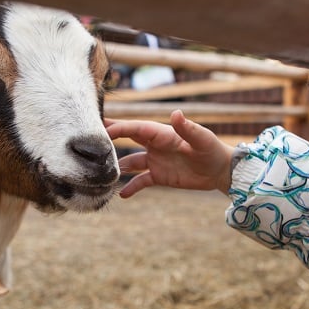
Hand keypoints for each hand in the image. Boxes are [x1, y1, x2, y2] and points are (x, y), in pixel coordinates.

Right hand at [106, 110, 234, 196]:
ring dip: (116, 168)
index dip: (118, 128)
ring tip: (99, 175)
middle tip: (88, 146)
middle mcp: (155, 145)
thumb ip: (187, 128)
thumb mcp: (201, 139)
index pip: (135, 129)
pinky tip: (120, 194)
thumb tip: (176, 113)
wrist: (220, 171)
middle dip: (109, 142)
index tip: (100, 130)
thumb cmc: (212, 150)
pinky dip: (130, 187)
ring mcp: (155, 161)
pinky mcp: (159, 176)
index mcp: (162, 133)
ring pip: (129, 163)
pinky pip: (140, 181)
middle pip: (127, 141)